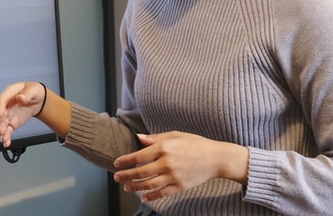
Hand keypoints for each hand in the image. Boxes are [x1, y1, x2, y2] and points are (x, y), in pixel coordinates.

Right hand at [0, 81, 45, 147]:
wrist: (38, 100)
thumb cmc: (33, 91)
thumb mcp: (33, 90)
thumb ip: (26, 94)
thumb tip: (20, 98)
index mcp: (10, 93)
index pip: (2, 100)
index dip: (0, 107)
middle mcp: (6, 105)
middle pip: (1, 113)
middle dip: (0, 123)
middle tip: (1, 130)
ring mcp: (9, 114)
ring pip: (3, 124)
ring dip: (3, 131)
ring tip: (4, 138)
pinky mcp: (12, 123)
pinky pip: (8, 130)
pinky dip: (7, 137)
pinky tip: (6, 142)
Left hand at [112, 132, 248, 202]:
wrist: (215, 158)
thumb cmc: (195, 143)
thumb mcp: (175, 135)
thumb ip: (155, 138)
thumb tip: (139, 138)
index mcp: (164, 147)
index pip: (139, 156)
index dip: (126, 161)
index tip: (117, 163)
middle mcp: (167, 162)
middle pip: (141, 172)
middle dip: (126, 175)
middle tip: (117, 177)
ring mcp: (173, 176)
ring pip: (149, 184)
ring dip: (135, 187)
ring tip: (127, 187)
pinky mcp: (180, 186)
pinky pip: (162, 193)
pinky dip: (152, 196)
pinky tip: (144, 197)